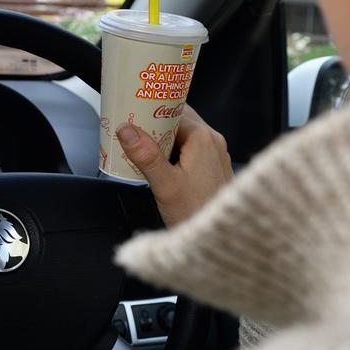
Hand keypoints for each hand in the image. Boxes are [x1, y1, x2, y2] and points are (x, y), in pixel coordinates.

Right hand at [117, 105, 232, 226]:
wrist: (223, 240)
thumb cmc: (197, 213)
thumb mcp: (165, 185)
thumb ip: (145, 155)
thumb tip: (125, 129)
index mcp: (202, 138)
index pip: (172, 110)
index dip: (150, 110)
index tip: (131, 111)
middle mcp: (213, 141)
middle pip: (179, 119)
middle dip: (155, 121)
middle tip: (130, 127)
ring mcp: (216, 154)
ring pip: (185, 134)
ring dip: (164, 136)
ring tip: (140, 144)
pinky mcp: (214, 167)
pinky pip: (192, 148)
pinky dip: (174, 149)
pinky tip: (159, 161)